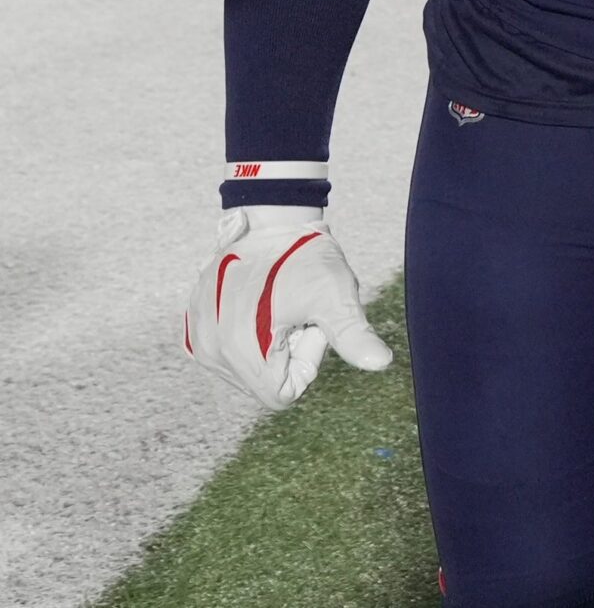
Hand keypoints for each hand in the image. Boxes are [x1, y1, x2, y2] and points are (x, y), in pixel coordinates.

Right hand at [186, 206, 393, 408]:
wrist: (270, 219)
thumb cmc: (304, 255)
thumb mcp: (335, 294)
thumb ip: (353, 335)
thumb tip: (381, 363)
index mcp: (241, 349)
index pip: (283, 392)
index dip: (305, 361)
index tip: (308, 324)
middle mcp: (210, 351)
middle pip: (264, 382)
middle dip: (286, 353)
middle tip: (294, 311)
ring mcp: (198, 339)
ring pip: (248, 369)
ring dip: (268, 344)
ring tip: (276, 305)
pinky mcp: (194, 328)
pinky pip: (230, 352)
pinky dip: (248, 335)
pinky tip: (259, 304)